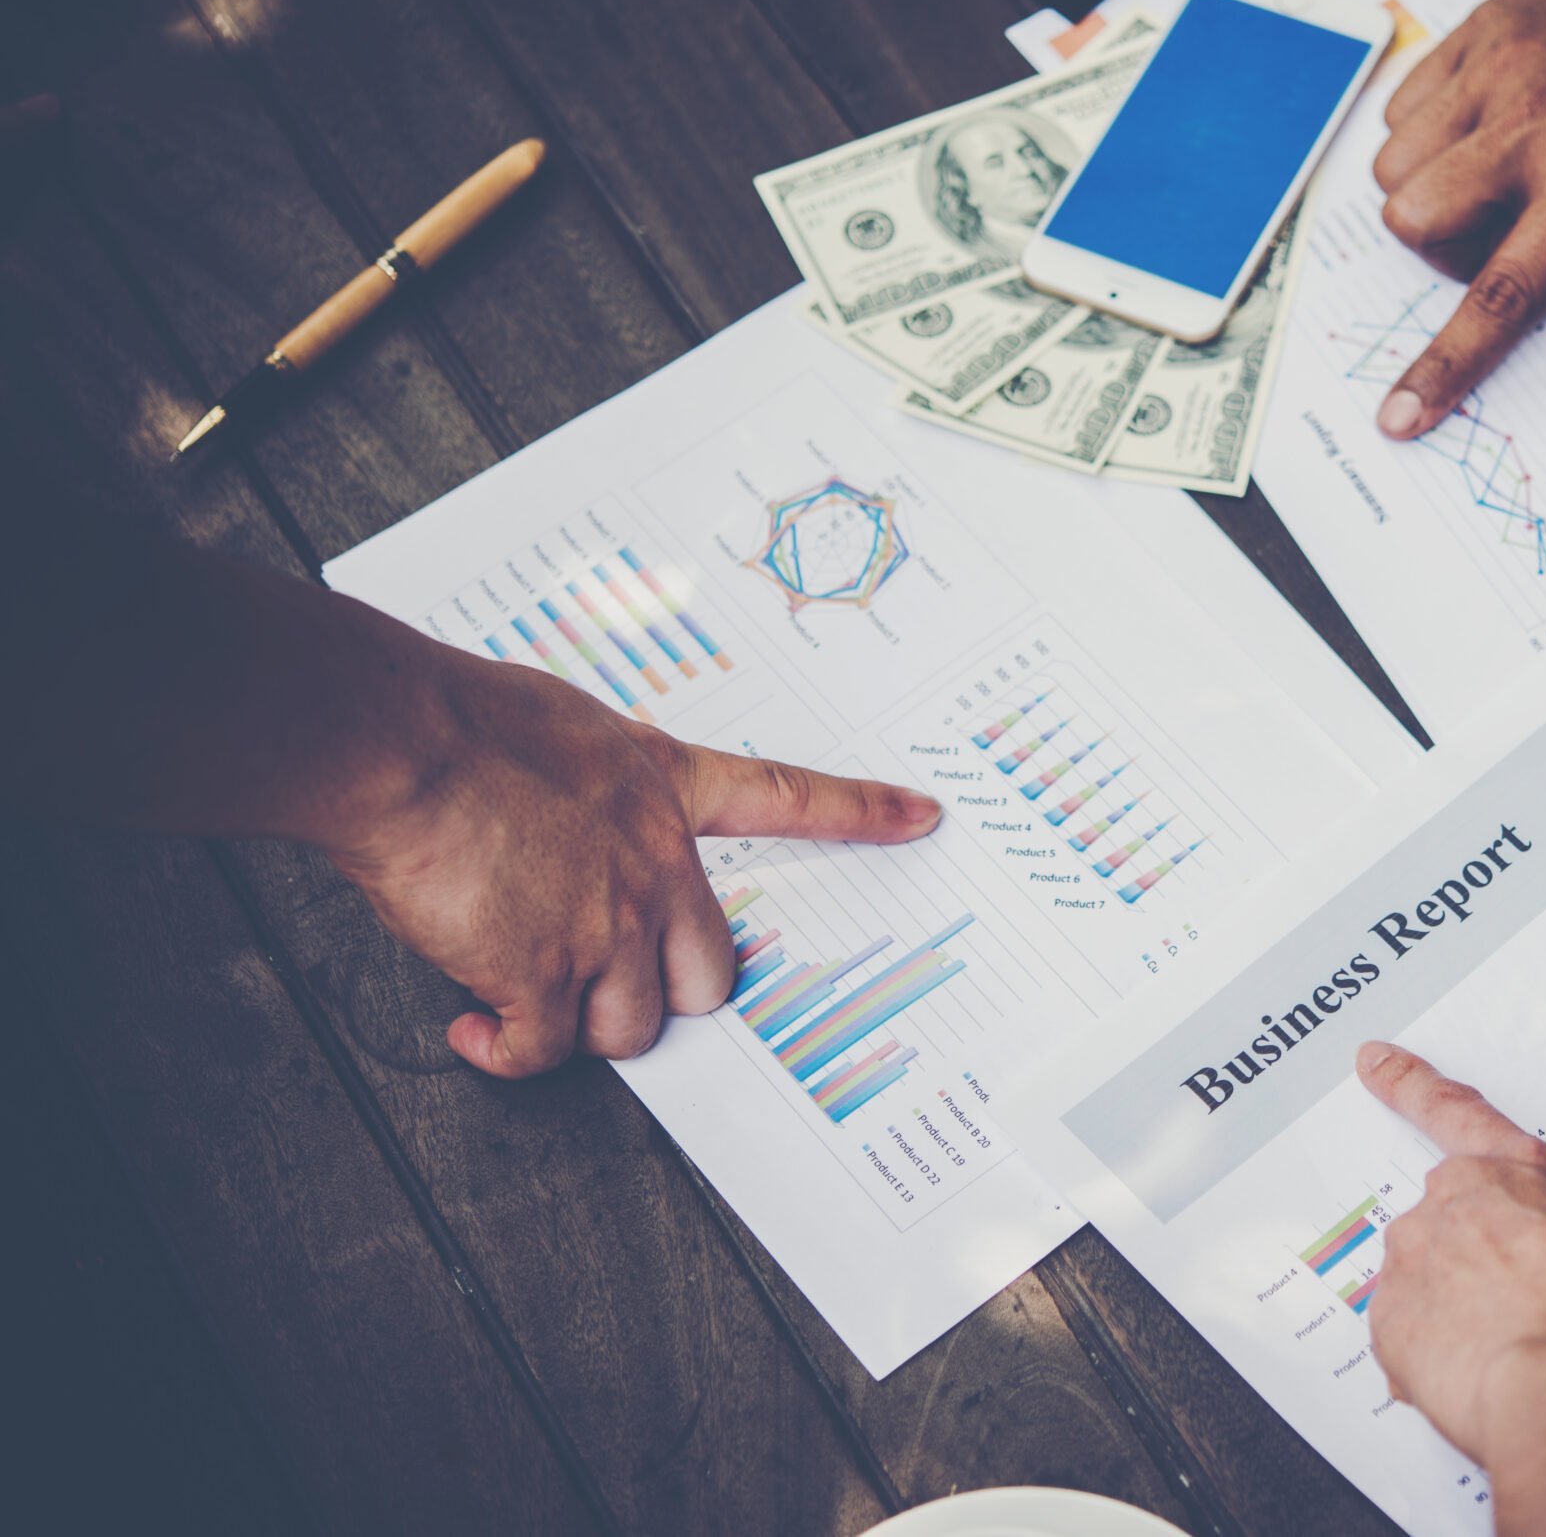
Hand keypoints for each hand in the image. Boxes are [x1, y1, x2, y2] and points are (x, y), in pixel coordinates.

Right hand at [327, 650, 938, 1077]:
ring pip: (628, 1026)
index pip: (786, 796)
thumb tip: (575, 804)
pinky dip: (502, 1051)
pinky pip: (539, 1051)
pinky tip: (475, 1028)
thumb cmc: (455, 720)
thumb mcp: (565, 724)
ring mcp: (606, 924)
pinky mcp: (539, 973)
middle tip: (609, 983)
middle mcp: (654, 864)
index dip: (859, 813)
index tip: (919, 816)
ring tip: (518, 1000)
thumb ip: (597, 778)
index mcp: (662, 789)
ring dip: (573, 1026)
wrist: (398, 742)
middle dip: (663, 993)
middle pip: (709, 974)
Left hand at [1358, 1043, 1545, 1533]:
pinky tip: (1478, 1374)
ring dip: (1453, 1311)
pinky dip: (1434, 1355)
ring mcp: (1414, 1257)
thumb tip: (1534, 1262)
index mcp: (1514, 1169)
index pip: (1449, 1109)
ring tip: (1509, 1352)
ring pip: (1423, 1281)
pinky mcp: (1389, 1318)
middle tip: (1520, 1312)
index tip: (1374, 1060)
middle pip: (1445, 1223)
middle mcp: (1453, 1201)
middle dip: (1472, 1264)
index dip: (1406, 1082)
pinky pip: (1408, 1334)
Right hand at [1370, 0, 1545, 439]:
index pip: (1497, 294)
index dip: (1445, 366)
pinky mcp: (1480, 30)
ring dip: (1432, 194)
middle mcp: (1528, 122)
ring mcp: (1496, 67)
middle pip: (1415, 218)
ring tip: (1501, 181)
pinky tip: (1491, 134)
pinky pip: (1405, 104)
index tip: (1399, 415)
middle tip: (1508, 235)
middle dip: (1442, 250)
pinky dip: (1429, 135)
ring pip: (1396, 163)